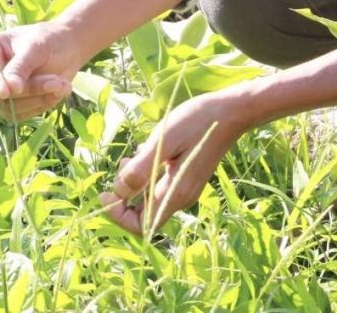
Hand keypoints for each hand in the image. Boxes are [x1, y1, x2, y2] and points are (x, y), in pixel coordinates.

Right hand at [0, 20, 80, 121]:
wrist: (66, 50)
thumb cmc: (47, 40)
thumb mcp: (36, 47)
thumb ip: (21, 66)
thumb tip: (10, 89)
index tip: (4, 92)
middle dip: (31, 89)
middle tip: (58, 82)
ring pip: (10, 107)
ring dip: (39, 99)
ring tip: (63, 85)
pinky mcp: (9, 107)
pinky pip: (21, 114)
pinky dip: (41, 105)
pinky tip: (57, 92)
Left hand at [100, 90, 248, 235]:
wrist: (230, 111)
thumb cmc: (196, 122)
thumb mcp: (164, 141)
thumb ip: (141, 168)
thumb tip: (118, 192)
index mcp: (176, 193)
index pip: (142, 225)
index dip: (120, 215)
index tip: (106, 193)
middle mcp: (181, 197)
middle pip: (144, 213)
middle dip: (125, 195)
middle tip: (123, 165)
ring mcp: (186, 187)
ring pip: (151, 198)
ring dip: (135, 182)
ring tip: (132, 155)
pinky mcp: (187, 175)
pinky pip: (160, 184)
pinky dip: (147, 173)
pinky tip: (147, 150)